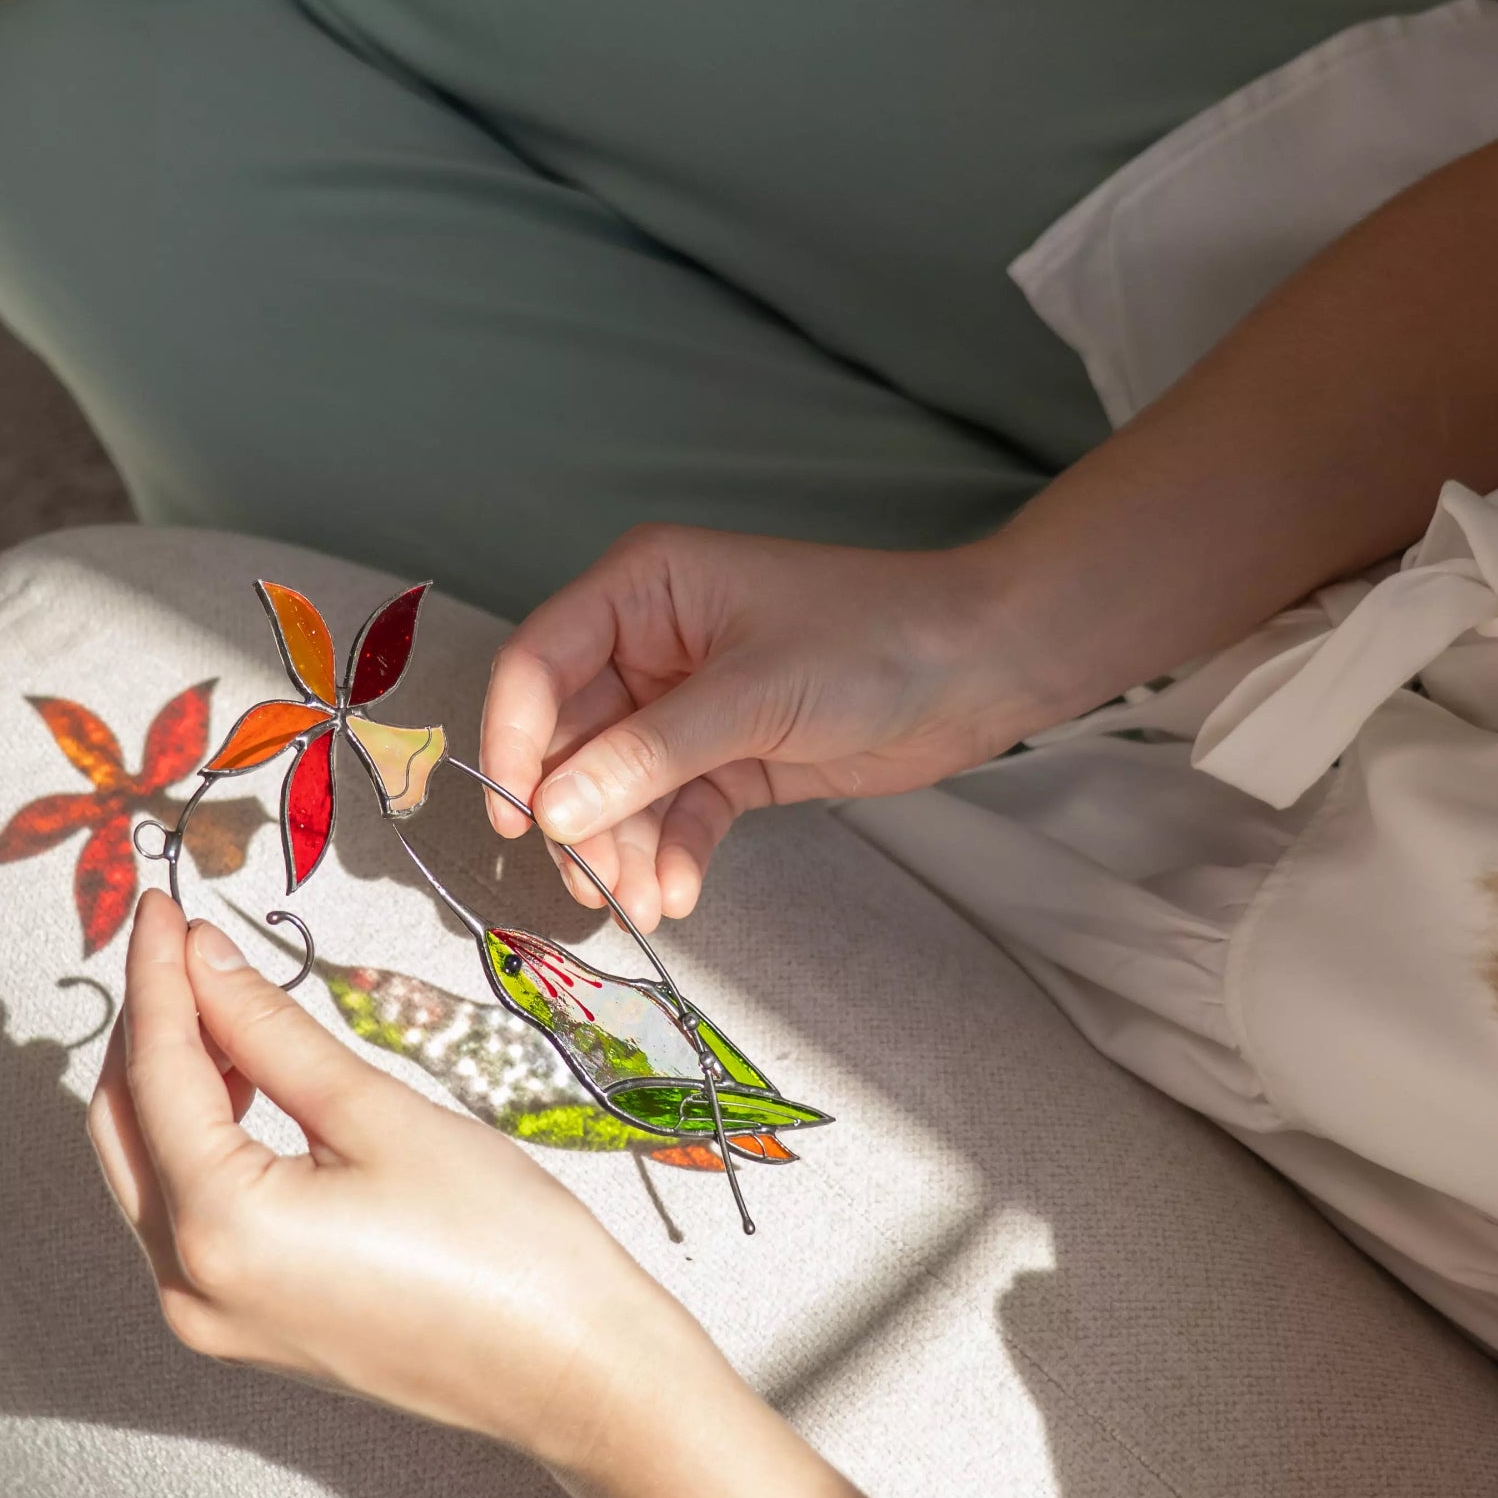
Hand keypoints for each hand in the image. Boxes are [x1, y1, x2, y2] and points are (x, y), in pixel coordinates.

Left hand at [87, 890, 721, 1464]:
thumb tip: (205, 964)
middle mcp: (191, 1287)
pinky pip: (187, 1219)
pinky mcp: (248, 1329)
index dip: (157, 977)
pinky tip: (243, 1090)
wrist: (572, 1370)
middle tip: (180, 946)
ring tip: (222, 1005)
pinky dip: (198, 1146)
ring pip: (148, 1174)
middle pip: (124, 1128)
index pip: (156, 1072)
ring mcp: (213, 1320)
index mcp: (219, 1229)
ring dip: (170, 1086)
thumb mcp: (378, 1114)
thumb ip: (272, 1032)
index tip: (164, 907)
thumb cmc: (504, 1249)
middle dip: (148, 1029)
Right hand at [480, 526, 1074, 927]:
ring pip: (615, 791)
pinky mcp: (724, 761)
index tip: (517, 818)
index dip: (513, 740)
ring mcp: (685, 709)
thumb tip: (552, 812)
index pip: (539, 663)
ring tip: (642, 907)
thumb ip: (648, 755)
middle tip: (590, 885)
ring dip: (620, 853)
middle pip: (571, 742)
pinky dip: (667, 858)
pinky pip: (671, 815)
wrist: (984, 670)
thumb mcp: (753, 695)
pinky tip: (677, 897)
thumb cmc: (875, 641)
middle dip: (577, 819)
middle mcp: (649, 646)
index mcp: (643, 590)